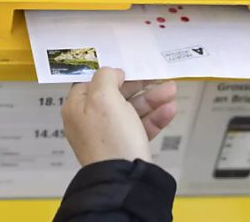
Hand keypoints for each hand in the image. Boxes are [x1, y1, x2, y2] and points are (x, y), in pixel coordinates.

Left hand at [61, 67, 177, 165]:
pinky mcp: (124, 148)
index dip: (111, 76)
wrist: (124, 179)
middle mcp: (89, 122)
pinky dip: (154, 118)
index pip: (91, 84)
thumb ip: (105, 77)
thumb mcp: (103, 97)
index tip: (129, 70)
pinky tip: (170, 111)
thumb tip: (112, 73)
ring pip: (131, 111)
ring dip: (152, 100)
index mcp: (77, 108)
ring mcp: (108, 136)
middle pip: (115, 96)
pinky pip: (139, 128)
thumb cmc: (110, 136)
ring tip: (172, 91)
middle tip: (158, 78)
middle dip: (140, 87)